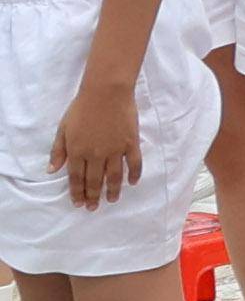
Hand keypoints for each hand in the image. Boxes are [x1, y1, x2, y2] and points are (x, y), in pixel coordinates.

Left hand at [51, 77, 135, 206]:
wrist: (106, 93)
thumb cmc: (81, 108)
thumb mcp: (63, 129)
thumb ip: (58, 151)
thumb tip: (53, 170)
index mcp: (77, 151)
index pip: (76, 178)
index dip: (77, 192)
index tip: (79, 203)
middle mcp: (96, 155)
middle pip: (94, 180)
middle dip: (93, 196)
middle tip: (93, 207)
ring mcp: (115, 150)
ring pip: (114, 176)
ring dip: (112, 190)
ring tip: (112, 200)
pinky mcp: (130, 144)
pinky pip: (134, 163)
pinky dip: (134, 174)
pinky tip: (132, 182)